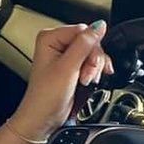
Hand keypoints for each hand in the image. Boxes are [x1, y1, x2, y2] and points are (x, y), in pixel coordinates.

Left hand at [0, 21, 113, 143]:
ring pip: (93, 52)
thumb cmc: (46, 97)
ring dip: (94, 68)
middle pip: (90, 41)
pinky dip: (95, 72)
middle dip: (93, 60)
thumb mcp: (67, 68)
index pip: (83, 30)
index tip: (89, 64)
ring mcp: (66, 55)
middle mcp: (57, 44)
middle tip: (86, 76)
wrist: (43, 118)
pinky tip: (90, 80)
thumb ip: (84, 44)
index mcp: (50, 37)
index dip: (91, 47)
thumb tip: (99, 26)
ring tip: (85, 81)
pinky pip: (92, 62)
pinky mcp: (73, 67)